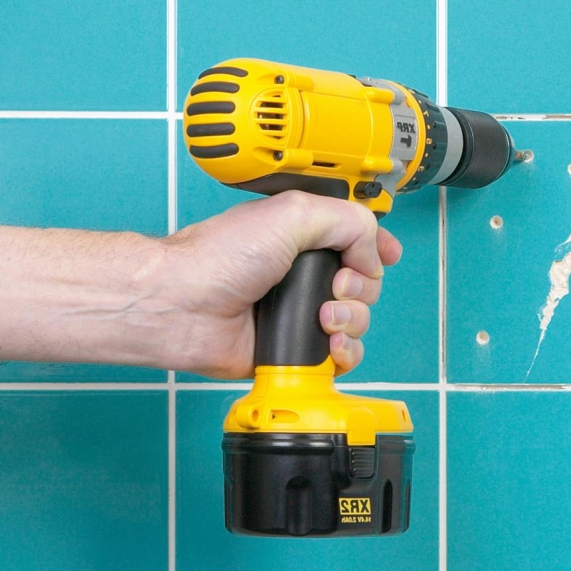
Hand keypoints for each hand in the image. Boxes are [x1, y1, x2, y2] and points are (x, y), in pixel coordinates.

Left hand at [162, 191, 401, 378]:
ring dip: (353, 320)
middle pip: (365, 282)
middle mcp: (302, 273)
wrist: (183, 306)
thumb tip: (373, 252)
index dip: (376, 247)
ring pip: (357, 321)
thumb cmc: (220, 257)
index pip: (355, 238)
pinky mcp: (293, 348)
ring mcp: (299, 312)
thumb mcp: (293, 214)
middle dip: (362, 286)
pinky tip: (330, 345)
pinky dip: (345, 353)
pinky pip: (339, 356)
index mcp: (302, 235)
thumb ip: (348, 220)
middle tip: (336, 285)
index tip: (386, 255)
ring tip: (325, 318)